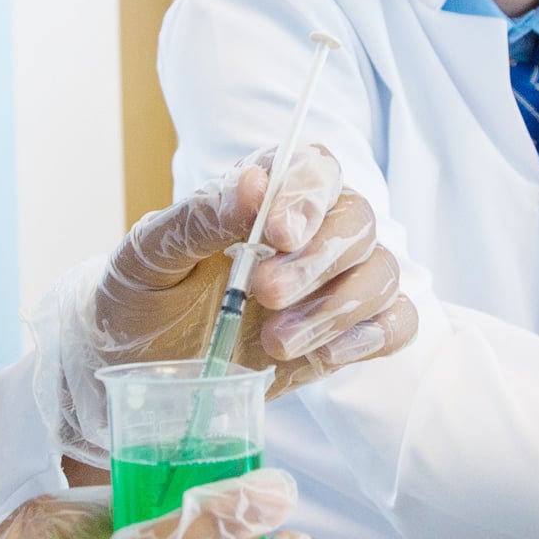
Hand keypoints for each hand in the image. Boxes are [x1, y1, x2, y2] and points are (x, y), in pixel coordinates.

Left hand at [92, 147, 416, 394]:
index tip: (277, 233)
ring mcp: (333, 284)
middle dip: (316, 261)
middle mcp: (309, 233)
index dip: (308, 196)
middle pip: (357, 222)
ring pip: (382, 274)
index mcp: (262, 197)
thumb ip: (200, 217)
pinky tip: (325, 354)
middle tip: (265, 295)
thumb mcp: (147, 256)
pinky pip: (397, 323)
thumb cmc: (141, 300)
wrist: (140, 370)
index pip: (314, 169)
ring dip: (336, 309)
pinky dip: (371, 336)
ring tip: (275, 342)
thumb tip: (256, 184)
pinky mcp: (346, 334)